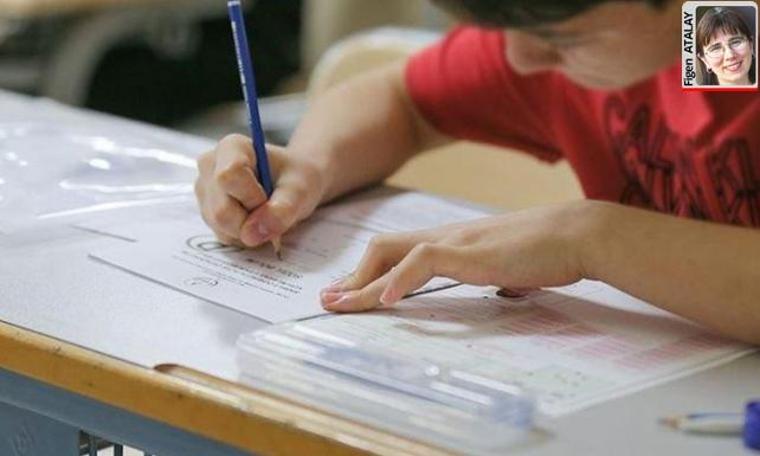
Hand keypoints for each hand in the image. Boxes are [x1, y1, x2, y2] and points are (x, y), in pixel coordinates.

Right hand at [195, 134, 324, 246]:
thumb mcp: (300, 190)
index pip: (228, 176)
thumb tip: (253, 234)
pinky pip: (222, 235)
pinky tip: (255, 220)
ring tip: (265, 213)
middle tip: (272, 210)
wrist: (293, 184)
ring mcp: (205, 191)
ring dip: (249, 230)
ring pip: (220, 226)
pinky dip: (244, 236)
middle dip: (252, 221)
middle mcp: (210, 166)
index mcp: (231, 147)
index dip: (252, 198)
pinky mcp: (207, 211)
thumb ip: (281, 210)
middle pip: (221, 210)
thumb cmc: (297, 178)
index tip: (269, 198)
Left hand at [320, 201, 604, 311]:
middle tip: (330, 301)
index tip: (350, 294)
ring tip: (341, 305)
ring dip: (363, 284)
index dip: (370, 274)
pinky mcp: (470, 252)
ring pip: (392, 254)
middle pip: (383, 248)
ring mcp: (455, 242)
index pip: (398, 252)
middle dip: (353, 278)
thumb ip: (499, 276)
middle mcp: (445, 237)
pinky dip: (400, 280)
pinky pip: (423, 261)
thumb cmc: (548, 253)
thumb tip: (504, 290)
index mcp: (452, 242)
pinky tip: (386, 300)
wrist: (578, 235)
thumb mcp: (511, 269)